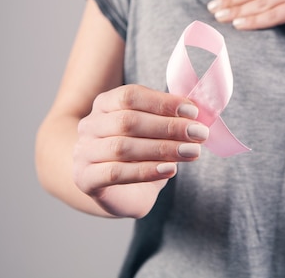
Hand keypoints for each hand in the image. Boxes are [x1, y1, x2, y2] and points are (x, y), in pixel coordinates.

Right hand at [72, 84, 208, 217]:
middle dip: (169, 127)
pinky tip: (170, 170)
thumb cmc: (139, 152)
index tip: (193, 111)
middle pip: (128, 121)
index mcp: (105, 104)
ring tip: (192, 151)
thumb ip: (171, 117)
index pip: (130, 95)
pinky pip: (116, 173)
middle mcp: (90, 125)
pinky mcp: (86, 179)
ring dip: (163, 148)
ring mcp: (84, 152)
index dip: (163, 102)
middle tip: (199, 134)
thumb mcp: (155, 130)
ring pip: (123, 147)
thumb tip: (198, 110)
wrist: (115, 189)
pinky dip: (147, 171)